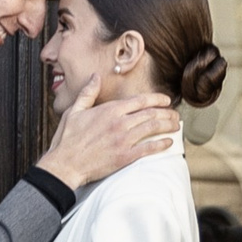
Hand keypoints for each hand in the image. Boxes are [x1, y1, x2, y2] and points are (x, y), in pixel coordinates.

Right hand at [41, 92, 174, 190]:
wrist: (65, 164)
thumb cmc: (67, 139)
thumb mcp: (74, 111)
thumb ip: (88, 92)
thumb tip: (96, 76)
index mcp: (109, 110)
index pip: (140, 100)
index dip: (157, 99)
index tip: (166, 99)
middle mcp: (120, 123)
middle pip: (150, 113)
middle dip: (166, 112)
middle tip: (175, 114)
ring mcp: (124, 140)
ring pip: (152, 128)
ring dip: (167, 126)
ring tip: (176, 125)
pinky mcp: (125, 156)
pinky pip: (148, 148)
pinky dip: (161, 144)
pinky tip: (169, 142)